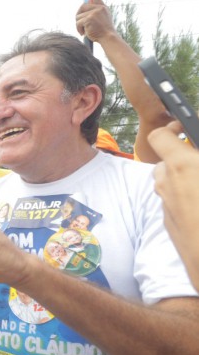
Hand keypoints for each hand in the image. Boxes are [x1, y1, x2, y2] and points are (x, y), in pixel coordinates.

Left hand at [76, 0, 116, 42]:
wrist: (108, 37)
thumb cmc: (104, 31)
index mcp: (102, 8)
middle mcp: (99, 8)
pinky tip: (84, 33)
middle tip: (80, 25)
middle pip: (82, 7)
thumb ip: (96, 13)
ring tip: (85, 31)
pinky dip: (78, 29)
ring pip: (78, 16)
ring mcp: (94, 12)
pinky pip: (78, 23)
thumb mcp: (103, 19)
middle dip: (78, 16)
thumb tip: (84, 11)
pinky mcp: (89, 18)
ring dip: (78, 25)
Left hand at [149, 121, 198, 284]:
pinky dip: (186, 201)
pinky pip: (174, 205)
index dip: (171, 129)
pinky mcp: (171, 227)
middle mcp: (167, 185)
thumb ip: (196, 156)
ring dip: (184, 180)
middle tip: (198, 162)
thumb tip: (191, 151)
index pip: (160, 136)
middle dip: (183, 158)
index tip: (184, 127)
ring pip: (169, 185)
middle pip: (165, 161)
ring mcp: (167, 207)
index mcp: (181, 166)